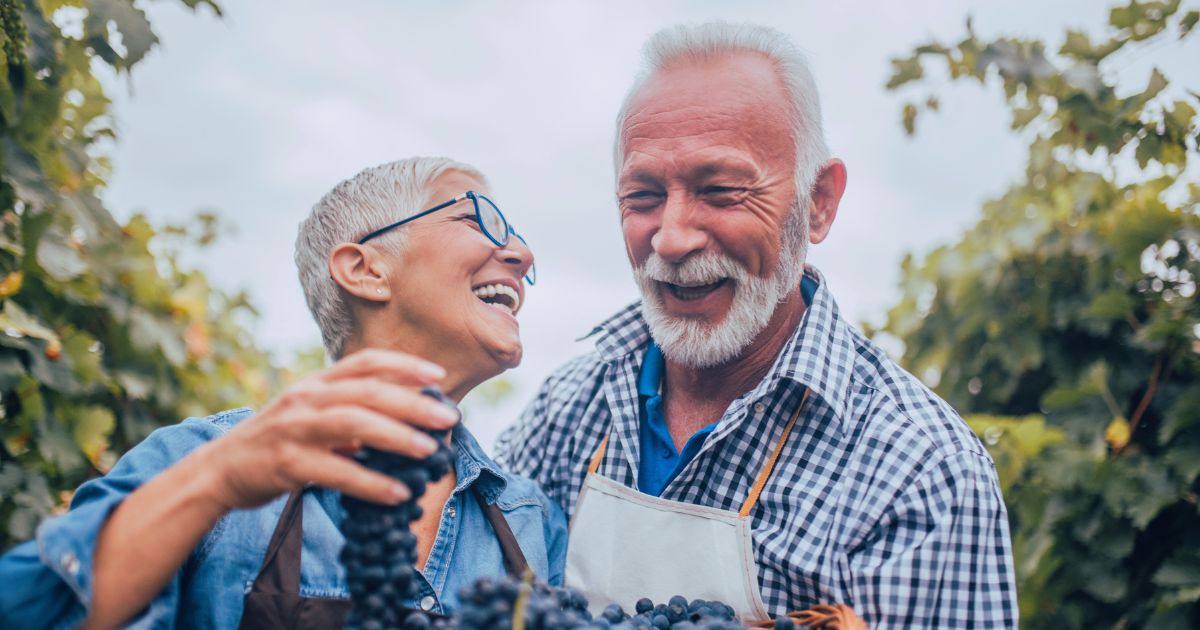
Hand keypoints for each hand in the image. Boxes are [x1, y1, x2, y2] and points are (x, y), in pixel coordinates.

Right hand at [200, 349, 459, 509]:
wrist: (218, 470)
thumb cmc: (275, 442)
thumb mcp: (309, 415)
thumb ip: (349, 412)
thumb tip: (403, 420)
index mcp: (315, 383)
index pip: (364, 362)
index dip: (403, 365)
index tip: (437, 376)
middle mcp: (305, 399)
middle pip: (366, 392)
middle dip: (412, 404)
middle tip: (448, 419)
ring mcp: (294, 429)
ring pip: (353, 424)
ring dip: (396, 437)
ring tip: (429, 452)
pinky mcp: (286, 463)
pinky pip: (337, 472)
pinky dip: (371, 483)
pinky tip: (397, 493)